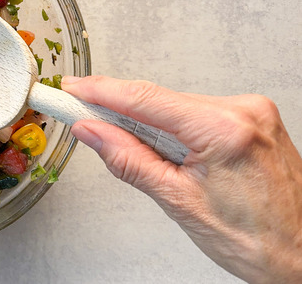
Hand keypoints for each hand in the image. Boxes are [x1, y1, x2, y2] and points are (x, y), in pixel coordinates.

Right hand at [62, 75, 301, 283]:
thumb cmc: (257, 241)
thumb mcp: (178, 201)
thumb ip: (129, 159)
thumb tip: (93, 132)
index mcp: (226, 129)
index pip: (146, 99)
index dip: (100, 91)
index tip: (72, 89)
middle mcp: (244, 111)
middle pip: (160, 99)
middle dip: (119, 109)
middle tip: (81, 116)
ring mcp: (253, 113)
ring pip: (178, 106)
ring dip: (147, 122)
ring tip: (127, 147)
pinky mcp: (254, 120)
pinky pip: (198, 113)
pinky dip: (172, 127)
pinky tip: (161, 147)